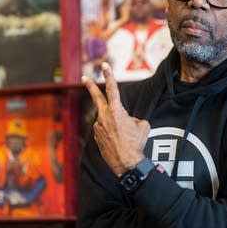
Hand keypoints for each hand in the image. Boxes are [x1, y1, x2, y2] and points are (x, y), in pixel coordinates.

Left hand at [82, 62, 150, 176]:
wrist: (127, 162)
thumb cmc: (136, 143)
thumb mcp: (142, 125)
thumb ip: (132, 118)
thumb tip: (127, 120)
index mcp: (116, 111)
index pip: (112, 89)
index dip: (109, 76)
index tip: (105, 65)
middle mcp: (104, 116)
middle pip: (97, 98)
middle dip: (91, 86)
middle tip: (84, 77)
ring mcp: (98, 127)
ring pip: (107, 120)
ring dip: (116, 125)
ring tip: (125, 137)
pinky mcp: (97, 137)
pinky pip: (106, 131)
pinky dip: (113, 134)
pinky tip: (119, 142)